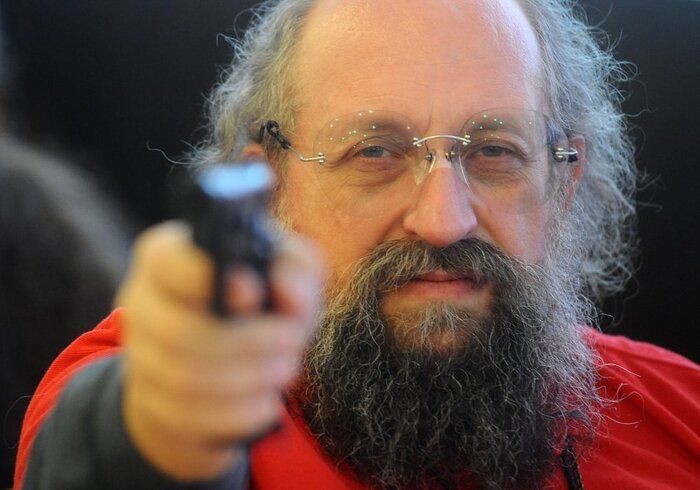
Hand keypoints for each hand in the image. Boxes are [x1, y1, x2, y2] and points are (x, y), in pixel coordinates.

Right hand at [116, 221, 323, 481]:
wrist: (231, 359)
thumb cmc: (261, 302)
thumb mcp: (285, 273)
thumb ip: (295, 269)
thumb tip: (287, 290)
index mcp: (166, 259)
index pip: (167, 263)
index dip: (208, 279)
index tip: (254, 292)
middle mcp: (144, 305)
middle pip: (177, 331)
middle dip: (249, 341)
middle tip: (292, 340)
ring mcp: (141, 358)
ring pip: (185, 379)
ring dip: (249, 378)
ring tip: (285, 368)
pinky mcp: (151, 405)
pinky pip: (189, 418)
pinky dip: (238, 413)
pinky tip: (267, 401)